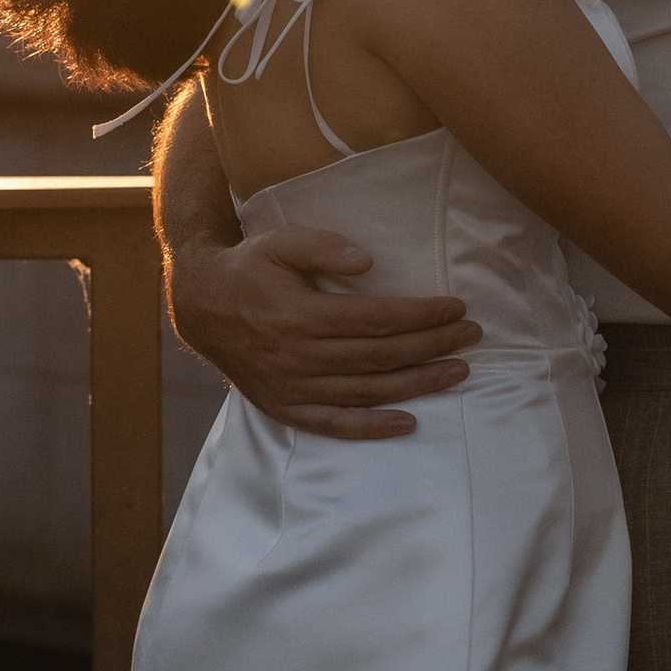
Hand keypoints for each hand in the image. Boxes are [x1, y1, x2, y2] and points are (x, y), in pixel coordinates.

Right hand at [166, 224, 481, 438]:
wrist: (199, 307)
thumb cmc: (248, 270)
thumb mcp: (278, 243)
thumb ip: (321, 247)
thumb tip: (368, 262)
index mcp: (301, 315)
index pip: (377, 319)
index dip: (422, 315)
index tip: (456, 309)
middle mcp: (300, 356)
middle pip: (381, 356)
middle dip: (433, 346)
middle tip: (471, 337)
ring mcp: (293, 387)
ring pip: (367, 391)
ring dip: (418, 384)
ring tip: (458, 373)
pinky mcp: (286, 407)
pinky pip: (335, 424)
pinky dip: (372, 427)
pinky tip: (408, 422)